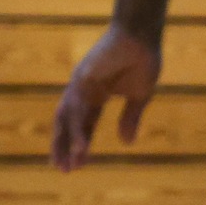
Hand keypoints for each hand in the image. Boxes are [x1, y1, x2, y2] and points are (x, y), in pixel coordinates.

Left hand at [50, 27, 161, 170]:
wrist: (141, 34)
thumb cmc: (142, 59)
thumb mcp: (139, 96)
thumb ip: (130, 118)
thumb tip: (126, 143)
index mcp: (95, 95)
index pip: (83, 124)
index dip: (80, 143)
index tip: (78, 165)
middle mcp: (83, 91)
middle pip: (67, 123)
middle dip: (64, 146)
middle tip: (63, 170)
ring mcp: (80, 84)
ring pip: (68, 119)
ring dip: (67, 143)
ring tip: (69, 166)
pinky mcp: (83, 79)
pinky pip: (78, 109)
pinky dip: (77, 130)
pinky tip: (80, 148)